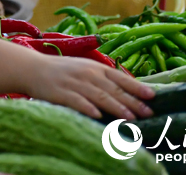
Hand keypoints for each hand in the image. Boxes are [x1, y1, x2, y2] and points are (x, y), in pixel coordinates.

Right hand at [26, 56, 154, 120]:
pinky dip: (87, 108)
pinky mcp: (60, 92)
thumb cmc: (63, 71)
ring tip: (130, 118)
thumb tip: (128, 91)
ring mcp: (74, 83)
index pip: (120, 78)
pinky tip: (97, 115)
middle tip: (148, 113)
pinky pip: (76, 101)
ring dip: (116, 107)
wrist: (33, 68)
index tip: (152, 96)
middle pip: (113, 89)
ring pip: (99, 96)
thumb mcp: (85, 69)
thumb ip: (103, 79)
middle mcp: (87, 74)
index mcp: (95, 67)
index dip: (137, 87)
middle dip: (132, 102)